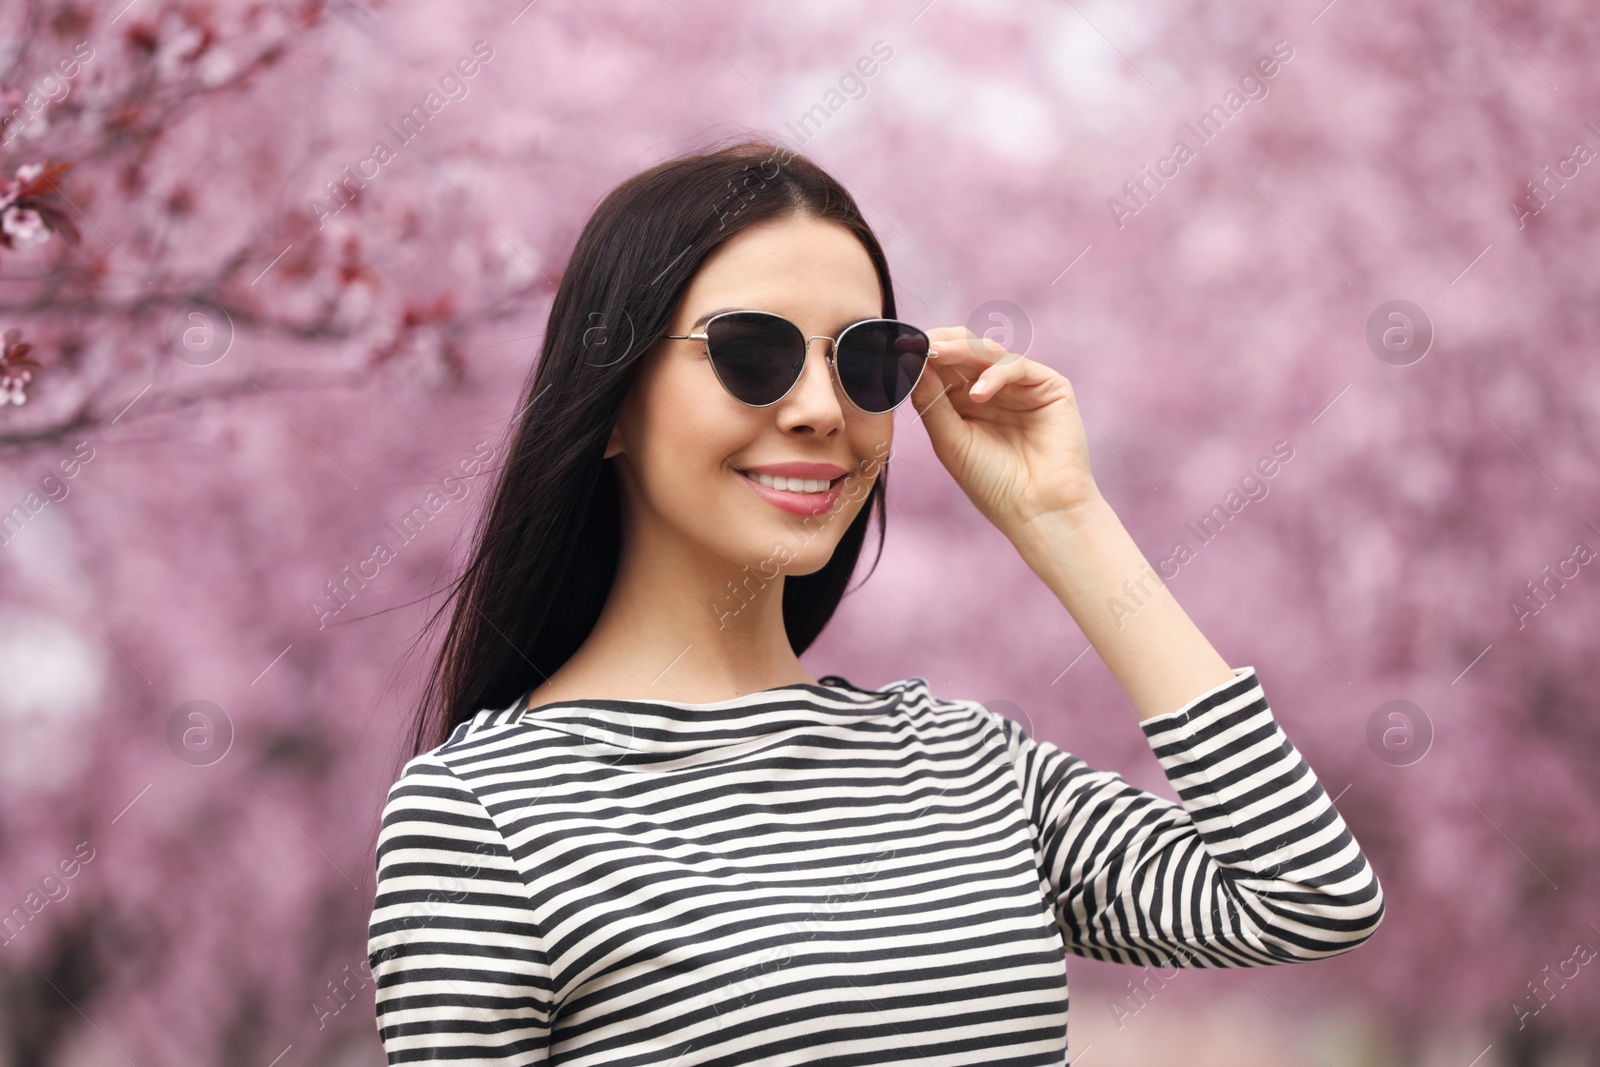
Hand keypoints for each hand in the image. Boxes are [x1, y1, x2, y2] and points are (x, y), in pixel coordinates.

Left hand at [908, 327, 1102, 537]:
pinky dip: (995, 374)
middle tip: (916, 341)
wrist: (1039, 511)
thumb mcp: (950, 441)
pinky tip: (978, 394)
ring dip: (961, 350)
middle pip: (964, 350)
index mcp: (965, 402)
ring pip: (988, 351)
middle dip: (939, 344)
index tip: (895, 347)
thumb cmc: (993, 484)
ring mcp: (1021, 386)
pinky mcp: (1049, 387)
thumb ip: (931, 400)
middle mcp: (993, 389)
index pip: (941, 367)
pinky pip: (1017, 366)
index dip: (920, 355)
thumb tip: (907, 360)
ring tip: (937, 355)